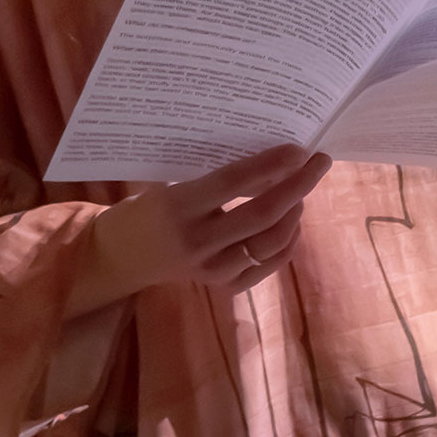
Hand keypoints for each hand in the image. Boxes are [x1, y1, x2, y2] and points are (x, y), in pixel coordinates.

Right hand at [70, 144, 332, 316]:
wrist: (117, 256)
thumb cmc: (146, 210)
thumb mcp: (171, 186)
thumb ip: (214, 179)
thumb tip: (271, 160)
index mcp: (177, 206)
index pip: (233, 182)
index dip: (271, 165)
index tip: (300, 149)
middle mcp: (196, 241)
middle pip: (263, 215)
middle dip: (299, 186)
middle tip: (319, 163)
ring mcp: (211, 269)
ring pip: (270, 243)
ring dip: (295, 214)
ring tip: (301, 191)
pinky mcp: (220, 287)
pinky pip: (267, 266)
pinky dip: (287, 243)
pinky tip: (291, 222)